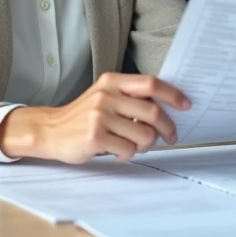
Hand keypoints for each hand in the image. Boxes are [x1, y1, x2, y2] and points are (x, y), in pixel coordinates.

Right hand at [0, 73, 190, 162]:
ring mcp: (100, 116)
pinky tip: (117, 151)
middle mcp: (106, 96)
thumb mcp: (104, 96)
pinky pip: (128, 150)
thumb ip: (130, 97)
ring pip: (144, 135)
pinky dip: (128, 155)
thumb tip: (166, 107)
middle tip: (170, 137)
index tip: (186, 105)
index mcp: (112, 82)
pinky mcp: (95, 137)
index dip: (173, 95)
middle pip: (153, 112)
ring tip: (134, 145)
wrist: (49, 130)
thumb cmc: (82, 116)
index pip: (151, 84)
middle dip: (167, 128)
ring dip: (146, 145)